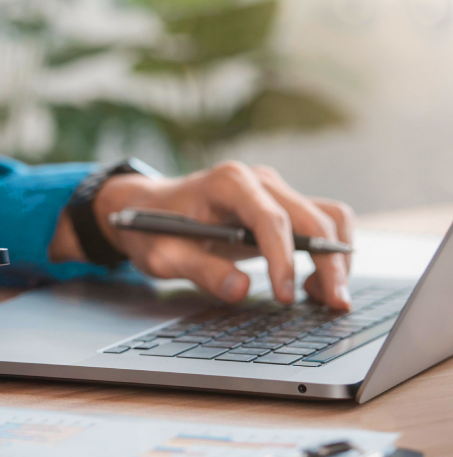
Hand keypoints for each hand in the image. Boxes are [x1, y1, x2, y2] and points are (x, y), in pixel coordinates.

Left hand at [51, 161, 352, 309]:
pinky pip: (320, 223)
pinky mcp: (280, 204)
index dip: (283, 259)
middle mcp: (258, 180)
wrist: (147, 208)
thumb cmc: (153, 228)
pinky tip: (315, 285)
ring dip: (337, 257)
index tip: (285, 296)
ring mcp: (272, 190)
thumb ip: (200, 271)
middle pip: (312, 217)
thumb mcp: (164, 255)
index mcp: (227, 183)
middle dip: (329, 262)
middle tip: (335, 305)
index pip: (270, 219)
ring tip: (328, 298)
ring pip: (327, 216)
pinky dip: (329, 252)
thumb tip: (241, 290)